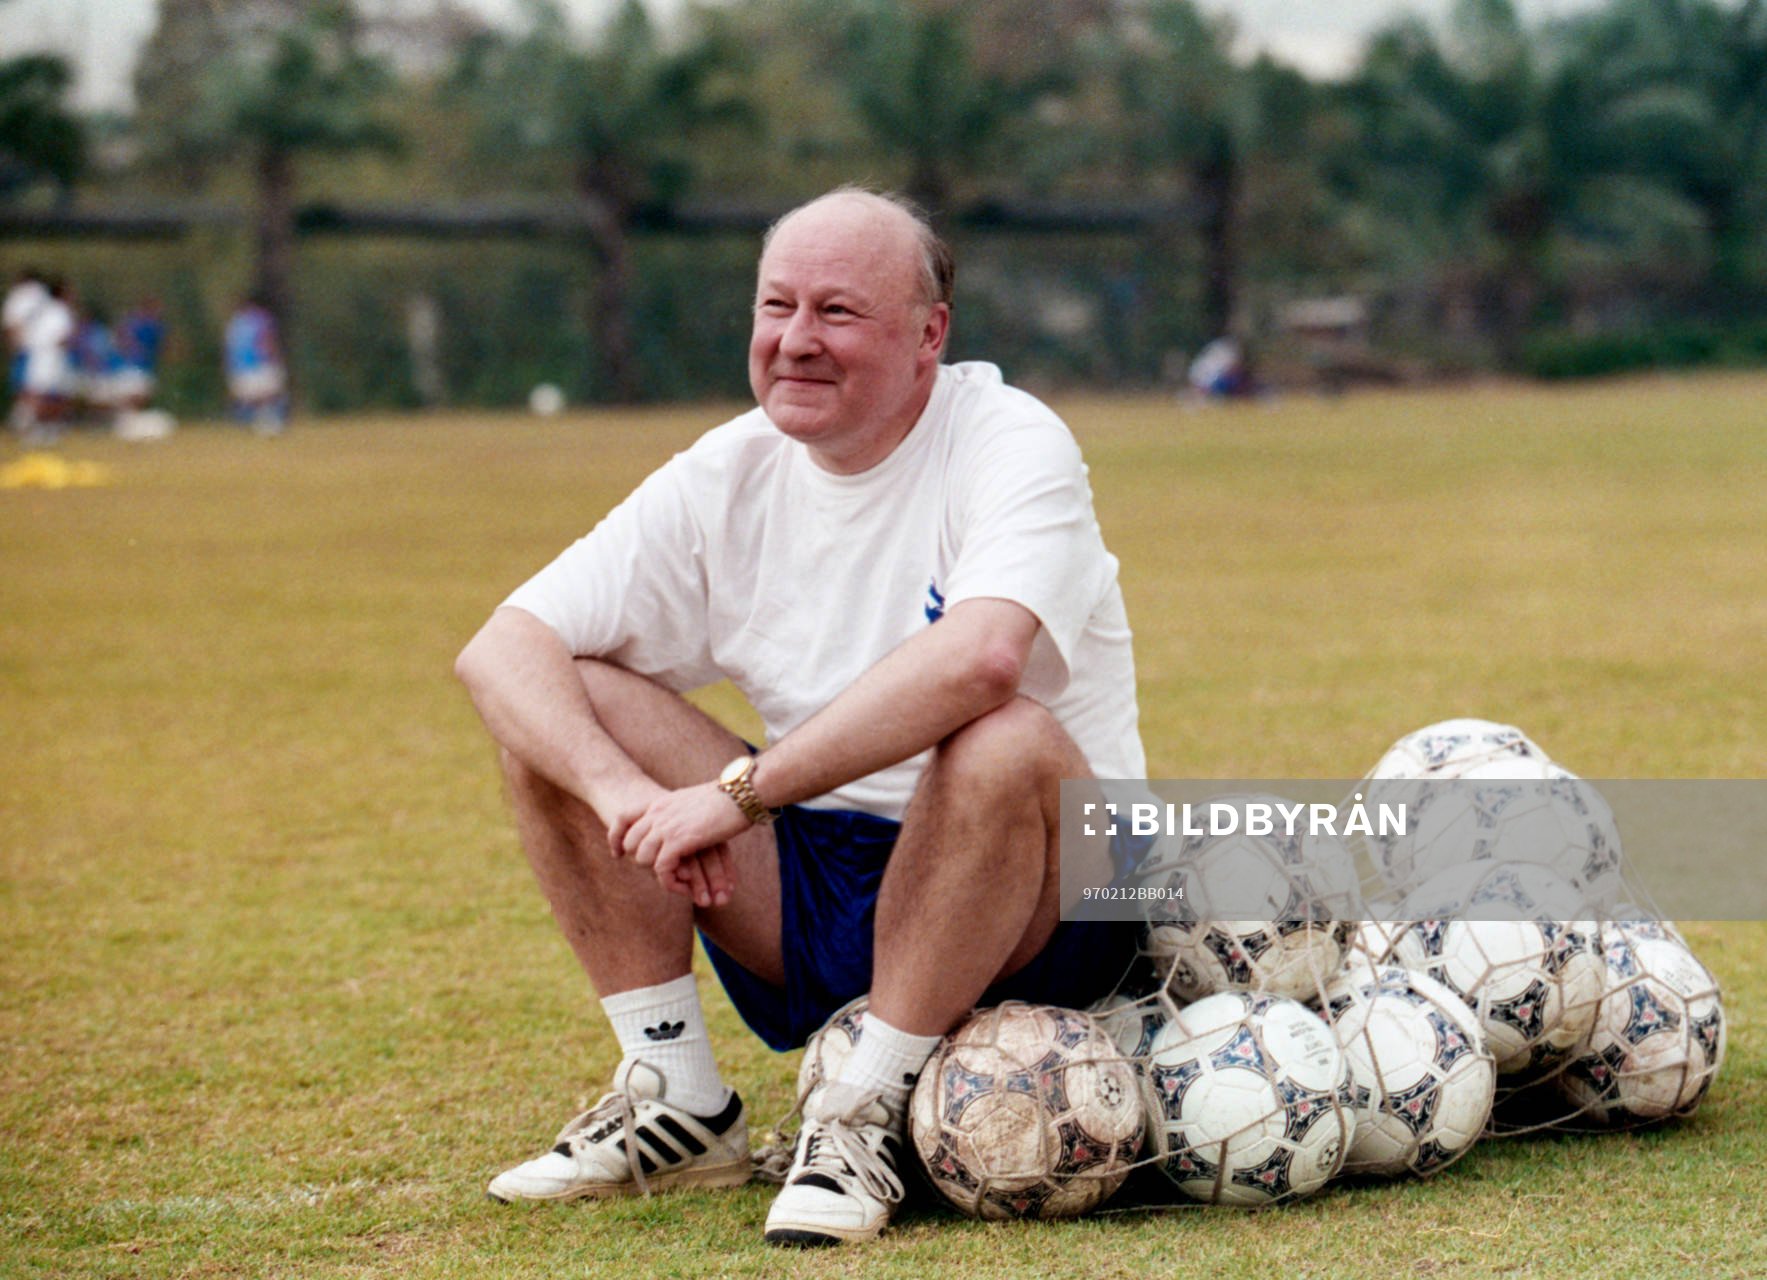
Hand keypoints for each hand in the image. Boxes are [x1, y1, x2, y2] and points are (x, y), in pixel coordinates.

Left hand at [618, 782, 750, 907]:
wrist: (742, 793)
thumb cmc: (728, 797)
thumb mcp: (694, 802)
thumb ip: (680, 813)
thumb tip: (681, 825)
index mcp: (660, 801)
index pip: (622, 818)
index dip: (615, 838)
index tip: (618, 854)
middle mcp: (658, 812)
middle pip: (629, 844)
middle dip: (641, 862)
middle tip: (662, 873)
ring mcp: (666, 826)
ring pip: (642, 859)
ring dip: (659, 875)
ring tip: (678, 882)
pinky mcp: (679, 840)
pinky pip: (661, 869)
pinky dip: (670, 882)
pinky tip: (684, 886)